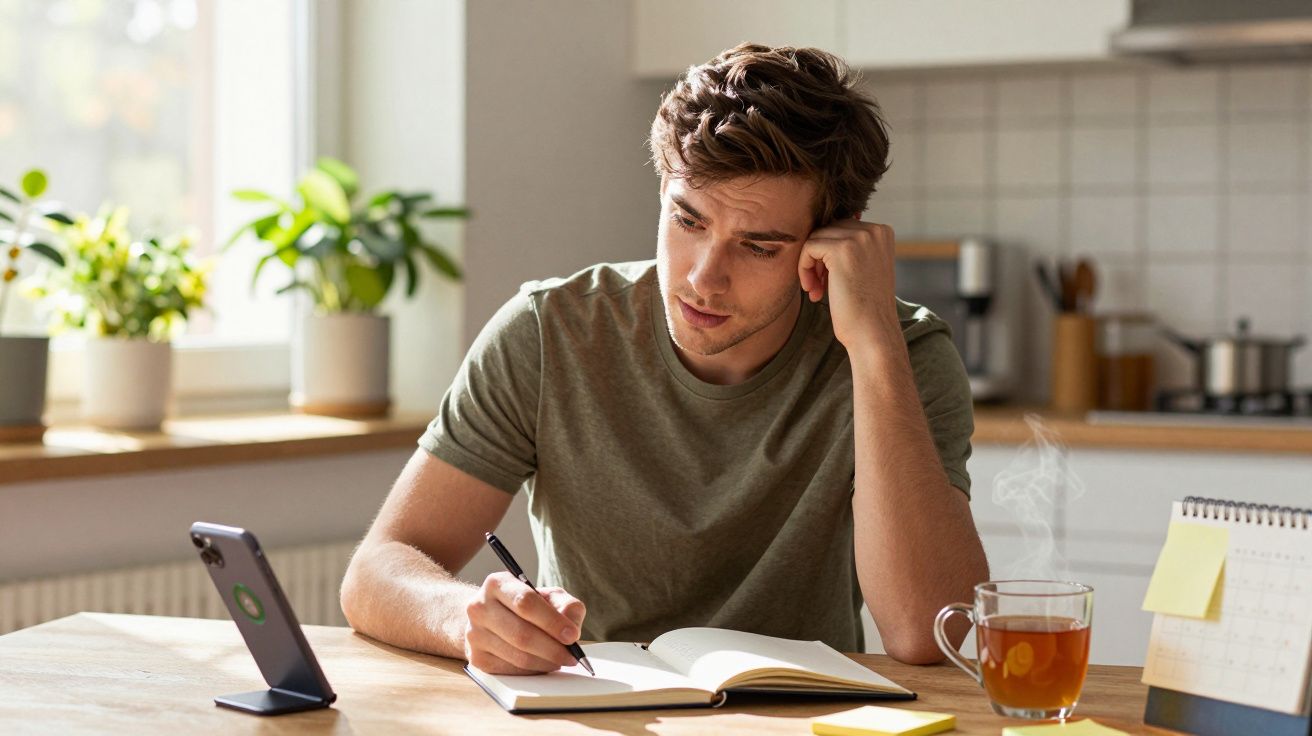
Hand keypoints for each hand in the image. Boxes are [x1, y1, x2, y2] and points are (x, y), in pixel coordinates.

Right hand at [463, 571, 586, 674]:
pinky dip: (533, 670)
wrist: (491, 618)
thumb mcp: (548, 596)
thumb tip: (571, 627)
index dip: (552, 622)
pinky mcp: (477, 658)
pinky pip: (511, 670)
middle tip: (572, 656)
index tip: (573, 635)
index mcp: (497, 584)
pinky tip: (543, 663)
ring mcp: (474, 634)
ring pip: (518, 655)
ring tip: (561, 660)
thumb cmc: (525, 606)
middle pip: (521, 634)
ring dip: (546, 662)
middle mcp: (479, 607)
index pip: (526, 603)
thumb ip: (565, 606)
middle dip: (553, 648)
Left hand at [797, 219, 899, 350]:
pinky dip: (804, 268)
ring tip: (815, 289)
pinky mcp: (842, 249)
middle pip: (828, 230)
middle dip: (819, 258)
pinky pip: (808, 248)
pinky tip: (813, 290)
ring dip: (810, 264)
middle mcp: (874, 230)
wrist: (873, 332)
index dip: (829, 254)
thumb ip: (850, 247)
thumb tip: (818, 233)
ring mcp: (860, 237)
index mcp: (882, 232)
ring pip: (816, 238)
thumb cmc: (865, 307)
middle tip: (819, 286)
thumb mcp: (864, 268)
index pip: (842, 228)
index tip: (829, 280)